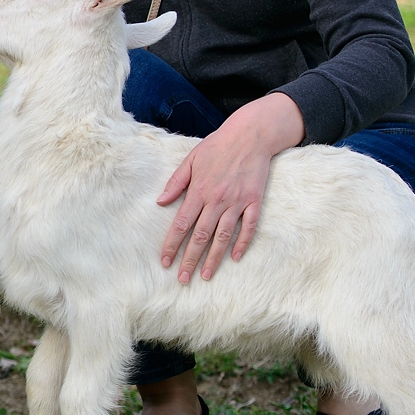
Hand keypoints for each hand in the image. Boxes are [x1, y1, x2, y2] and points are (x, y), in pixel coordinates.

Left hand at [157, 93, 304, 282]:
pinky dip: (242, 243)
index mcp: (198, 191)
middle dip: (190, 259)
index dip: (172, 244)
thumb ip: (176, 182)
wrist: (250, 135)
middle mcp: (216, 200)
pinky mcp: (254, 201)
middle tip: (182, 279)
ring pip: (223, 236)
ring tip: (206, 275)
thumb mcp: (191, 160)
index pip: (181, 224)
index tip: (165, 261)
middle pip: (200, 236)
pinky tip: (234, 257)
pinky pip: (249, 227)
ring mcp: (237, 202)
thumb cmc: (217, 146)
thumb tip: (160, 202)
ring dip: (214, 258)